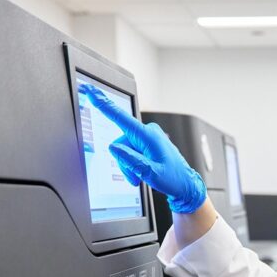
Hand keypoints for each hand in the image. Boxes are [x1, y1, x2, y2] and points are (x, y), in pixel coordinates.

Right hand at [78, 84, 207, 213]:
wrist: (186, 184)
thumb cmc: (174, 178)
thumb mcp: (150, 173)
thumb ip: (131, 160)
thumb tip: (114, 148)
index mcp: (148, 135)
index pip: (120, 117)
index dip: (103, 104)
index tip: (90, 91)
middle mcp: (147, 132)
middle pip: (120, 143)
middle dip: (123, 161)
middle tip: (135, 176)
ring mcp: (147, 136)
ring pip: (124, 149)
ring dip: (128, 165)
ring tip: (140, 176)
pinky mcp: (147, 142)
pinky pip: (131, 151)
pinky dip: (133, 163)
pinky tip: (141, 172)